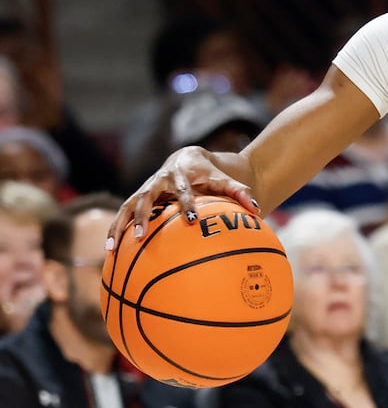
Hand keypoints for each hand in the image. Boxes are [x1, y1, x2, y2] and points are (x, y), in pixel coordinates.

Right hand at [110, 147, 259, 250]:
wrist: (187, 158)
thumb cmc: (209, 174)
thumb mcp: (225, 180)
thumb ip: (240, 193)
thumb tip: (257, 209)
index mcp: (182, 175)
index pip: (184, 191)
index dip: (186, 204)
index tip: (191, 220)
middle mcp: (159, 180)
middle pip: (147, 196)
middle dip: (143, 215)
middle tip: (141, 234)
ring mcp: (145, 188)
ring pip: (128, 205)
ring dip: (120, 225)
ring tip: (113, 246)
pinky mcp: (136, 196)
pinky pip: (122, 213)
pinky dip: (115, 229)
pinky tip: (110, 249)